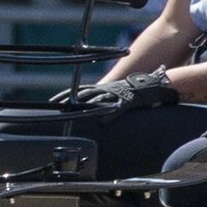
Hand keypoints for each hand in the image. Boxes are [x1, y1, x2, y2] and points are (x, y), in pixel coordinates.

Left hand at [56, 70, 176, 112]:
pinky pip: (117, 109)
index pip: (79, 91)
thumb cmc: (136, 90)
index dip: (66, 95)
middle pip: (82, 95)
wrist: (154, 82)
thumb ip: (105, 101)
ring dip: (84, 109)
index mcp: (103, 88)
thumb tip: (95, 115)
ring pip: (97, 101)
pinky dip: (109, 115)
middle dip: (67, 101)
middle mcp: (107, 90)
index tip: (52, 101)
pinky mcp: (128, 102)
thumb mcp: (116, 94)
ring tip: (72, 116)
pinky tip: (102, 123)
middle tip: (52, 108)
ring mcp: (116, 95)